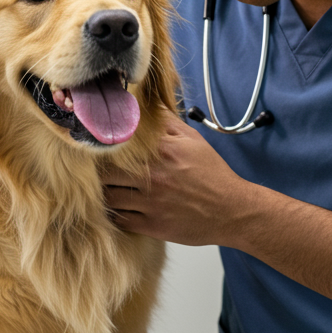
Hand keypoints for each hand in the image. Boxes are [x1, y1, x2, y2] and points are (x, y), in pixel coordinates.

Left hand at [103, 113, 252, 244]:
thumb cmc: (212, 174)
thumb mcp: (193, 140)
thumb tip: (147, 106)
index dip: (103, 149)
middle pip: (106, 174)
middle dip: (100, 173)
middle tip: (99, 173)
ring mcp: (151, 203)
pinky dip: (115, 214)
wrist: (232, 210)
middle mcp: (153, 177)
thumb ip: (167, 122)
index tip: (99, 151)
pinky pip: (121, 220)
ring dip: (105, 194)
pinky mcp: (153, 226)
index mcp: (161, 152)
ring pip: (110, 198)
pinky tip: (119, 208)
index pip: (116, 147)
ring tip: (108, 189)